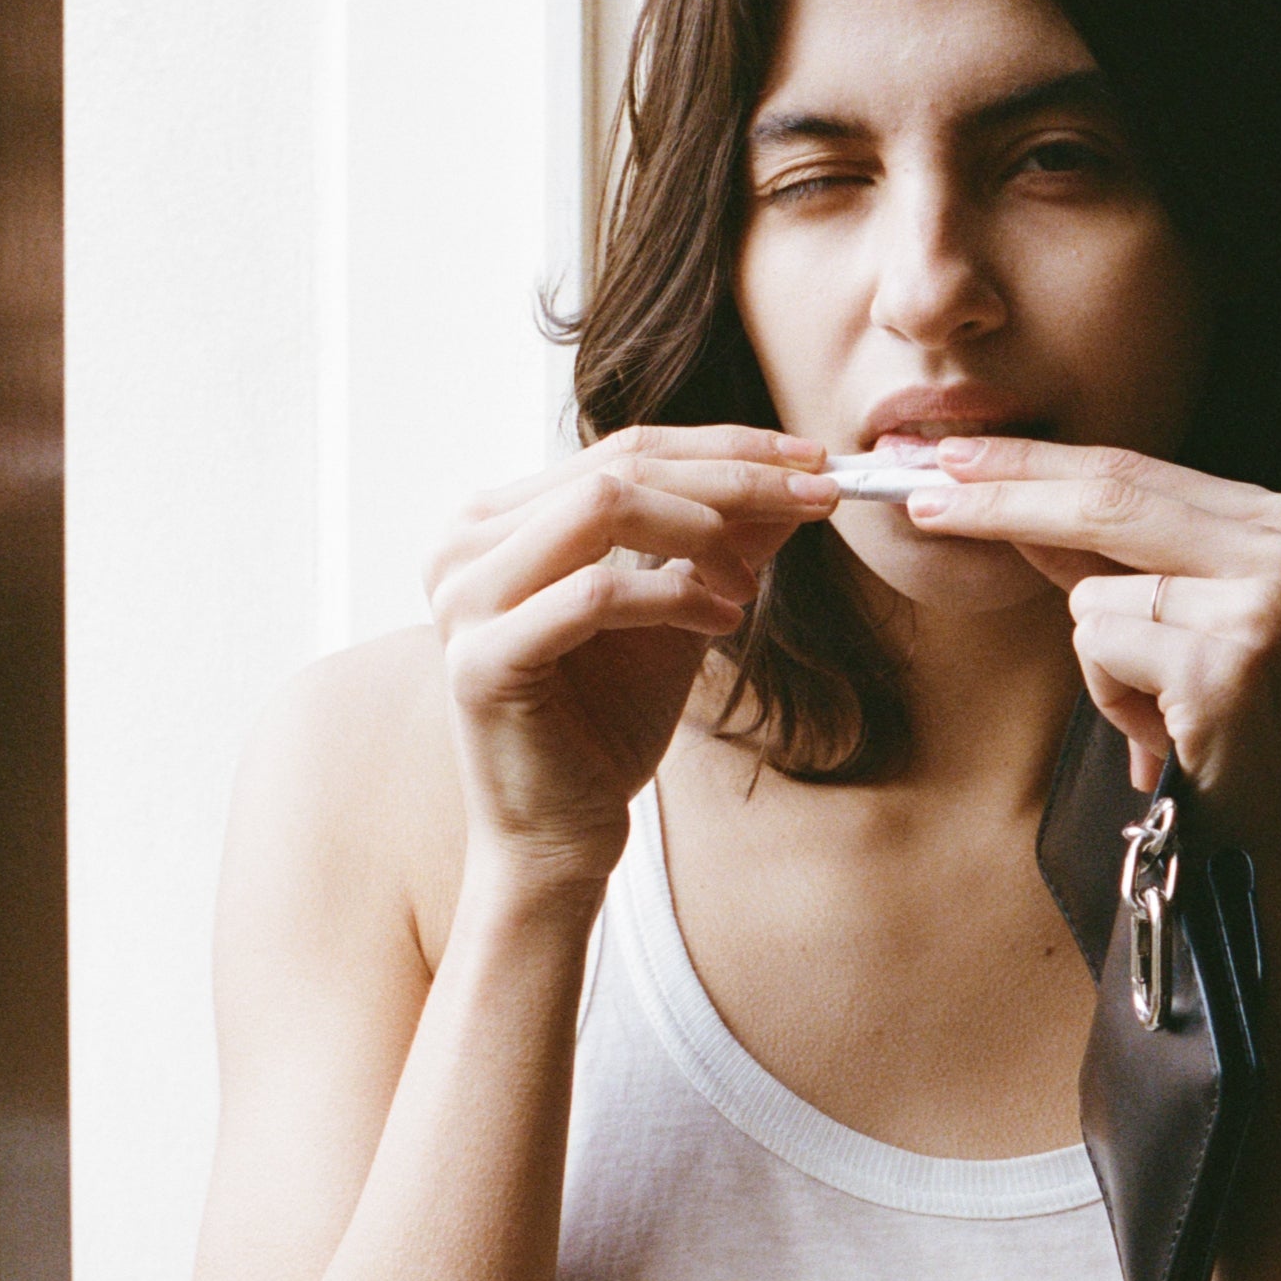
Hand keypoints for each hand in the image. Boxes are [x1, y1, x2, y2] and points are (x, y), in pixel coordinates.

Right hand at [424, 426, 837, 889]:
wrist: (561, 834)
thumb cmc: (608, 724)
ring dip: (703, 534)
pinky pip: (597, 593)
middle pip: (620, 466)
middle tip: (817, 497)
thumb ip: (724, 542)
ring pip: (602, 507)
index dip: (726, 446)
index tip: (813, 460)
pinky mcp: (482, 658)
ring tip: (751, 587)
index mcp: (500, 522)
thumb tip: (796, 475)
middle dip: (734, 478)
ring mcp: (463, 598)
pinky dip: (675, 596)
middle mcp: (465, 544)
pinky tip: (725, 621)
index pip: (625, 449)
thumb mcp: (681, 611)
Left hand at [904, 437, 1280, 842]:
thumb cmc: (1221, 730)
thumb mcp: (1166, 623)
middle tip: (917, 492)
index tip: (951, 455)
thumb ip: (1098, 557)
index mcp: (1276, 519)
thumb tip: (999, 497)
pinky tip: (1168, 734)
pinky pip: (1101, 650)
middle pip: (1104, 499)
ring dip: (1100, 665)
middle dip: (999, 498)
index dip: (1032, 461)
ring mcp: (1263, 601)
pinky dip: (1113, 701)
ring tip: (1161, 712)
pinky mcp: (1227, 663)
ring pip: (1093, 594)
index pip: (1130, 468)